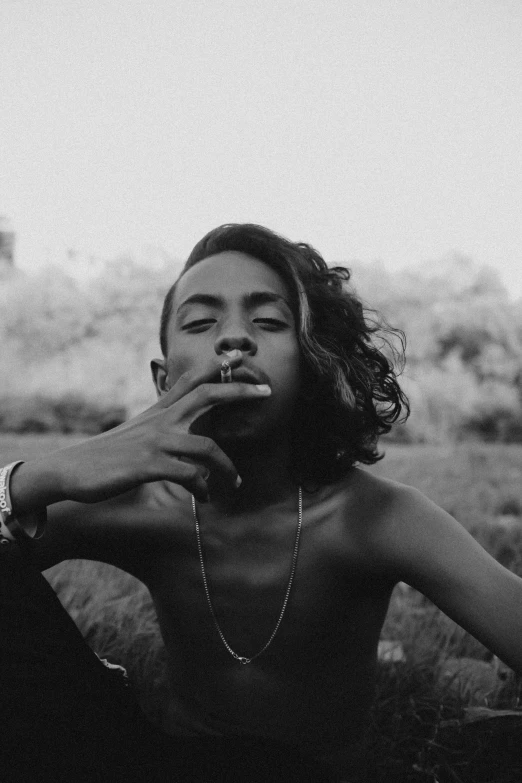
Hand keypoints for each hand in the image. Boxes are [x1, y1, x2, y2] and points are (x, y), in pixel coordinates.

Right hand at [11, 358, 270, 508]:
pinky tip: (203, 497)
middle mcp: (161, 420)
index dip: (220, 366)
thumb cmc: (109, 454)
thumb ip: (164, 422)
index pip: (193, 380)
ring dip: (227, 468)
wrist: (70, 470)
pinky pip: (189, 475)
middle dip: (239, 389)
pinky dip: (202, 488)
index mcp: (160, 410)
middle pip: (207, 394)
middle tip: (267, 390)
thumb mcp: (138, 431)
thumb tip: (186, 423)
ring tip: (235, 484)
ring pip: (207, 446)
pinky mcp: (148, 466)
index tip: (243, 356)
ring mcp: (155, 442)